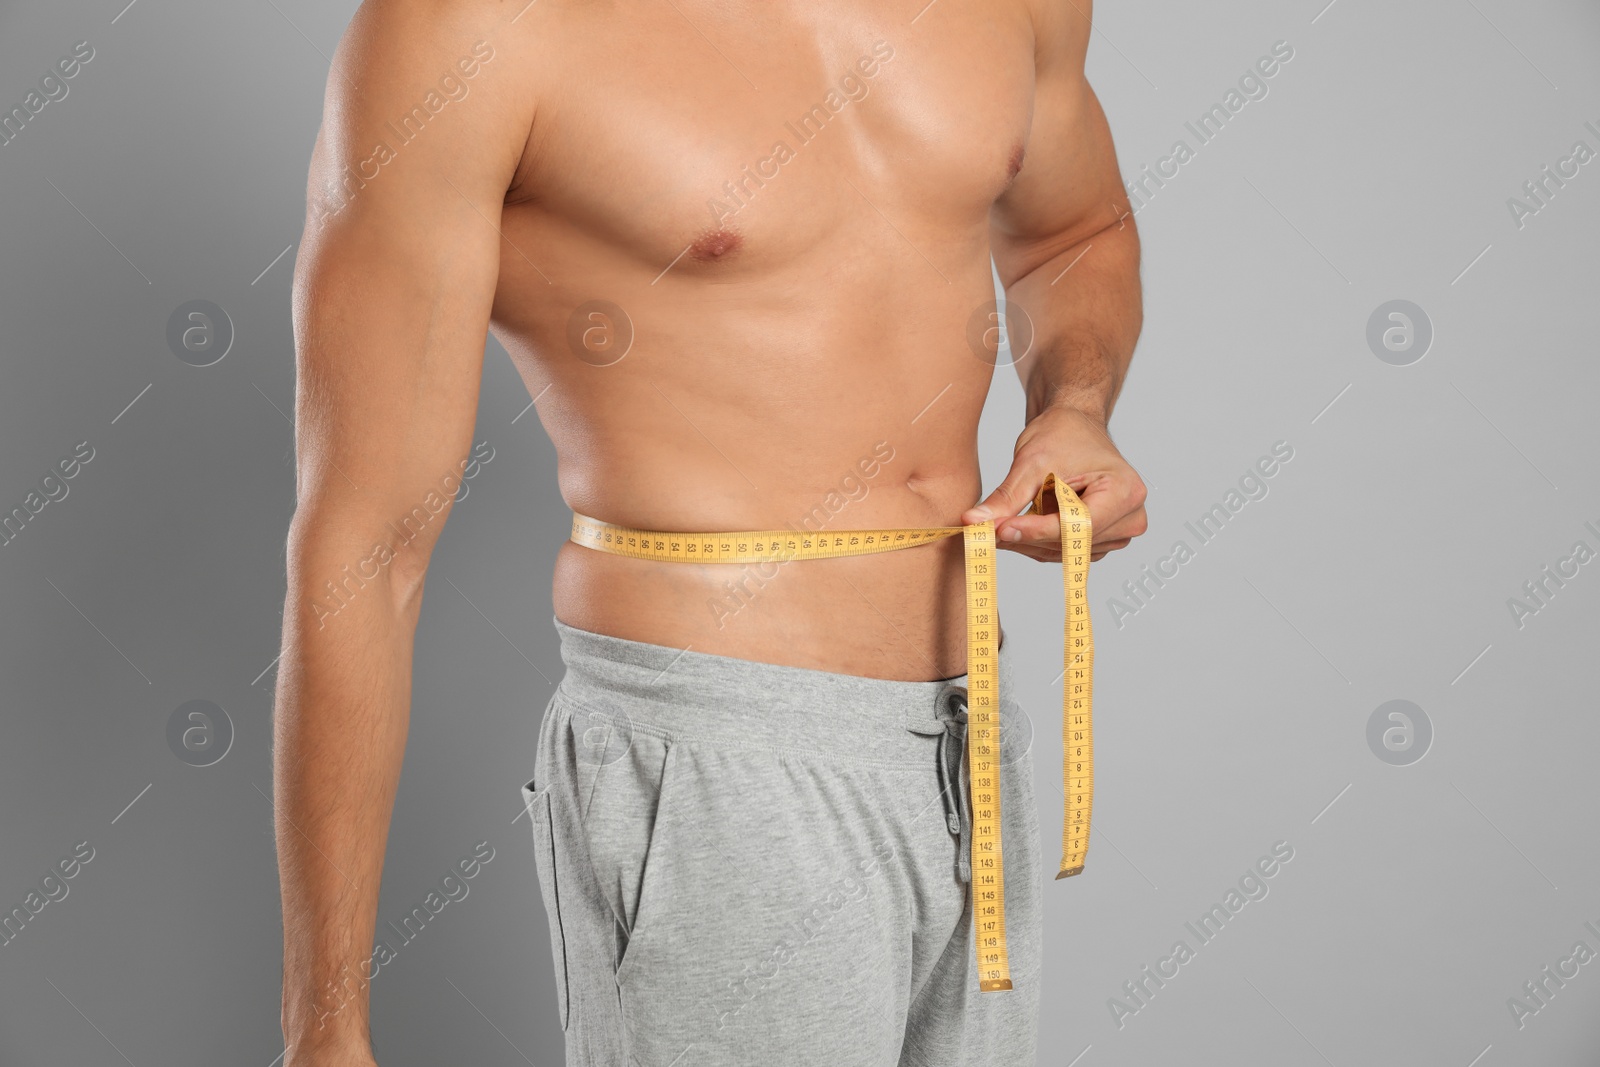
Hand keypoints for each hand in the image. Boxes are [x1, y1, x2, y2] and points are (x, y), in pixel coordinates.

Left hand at [959, 403, 1146, 561]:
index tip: (1000, 529)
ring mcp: (1118, 532)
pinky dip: (1036, 544)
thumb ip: (1006, 497)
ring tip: (997, 524)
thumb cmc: (1063, 435)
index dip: (1036, 530)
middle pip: (1070, 542)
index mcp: (1124, 492)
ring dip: (1027, 543)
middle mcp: (1130, 517)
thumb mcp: (1031, 462)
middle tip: (985, 530)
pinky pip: (1063, 552)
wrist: (1073, 427)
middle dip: (1026, 537)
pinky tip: (1015, 528)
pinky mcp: (1101, 541)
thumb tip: (974, 523)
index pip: (1077, 524)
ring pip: (1063, 552)